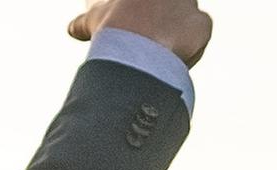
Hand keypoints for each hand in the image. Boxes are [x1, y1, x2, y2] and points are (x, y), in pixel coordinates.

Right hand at [69, 0, 212, 66]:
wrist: (135, 51)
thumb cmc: (112, 29)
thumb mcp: (94, 20)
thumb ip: (85, 22)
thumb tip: (73, 29)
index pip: (147, 5)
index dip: (143, 11)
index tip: (136, 24)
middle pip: (169, 4)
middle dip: (160, 18)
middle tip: (147, 38)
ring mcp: (189, 2)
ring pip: (186, 17)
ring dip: (175, 31)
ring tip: (157, 52)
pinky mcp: (203, 23)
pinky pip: (199, 34)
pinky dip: (191, 46)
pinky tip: (173, 58)